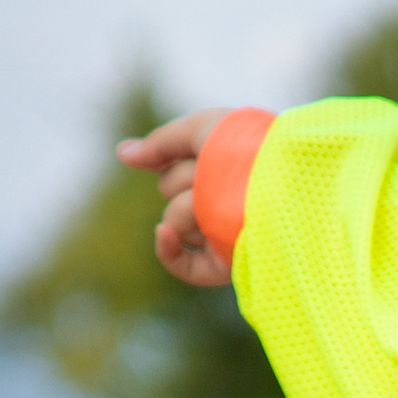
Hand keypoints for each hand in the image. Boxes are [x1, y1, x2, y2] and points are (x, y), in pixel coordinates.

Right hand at [117, 111, 232, 288]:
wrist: (274, 179)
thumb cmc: (245, 148)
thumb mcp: (199, 131)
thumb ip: (160, 144)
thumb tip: (122, 155)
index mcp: (219, 173)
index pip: (173, 168)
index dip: (170, 156)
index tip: (178, 147)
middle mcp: (219, 205)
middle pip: (170, 190)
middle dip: (184, 177)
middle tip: (218, 170)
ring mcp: (220, 235)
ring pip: (174, 220)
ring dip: (189, 204)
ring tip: (221, 199)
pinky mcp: (224, 263)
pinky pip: (181, 266)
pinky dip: (168, 250)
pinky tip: (163, 232)